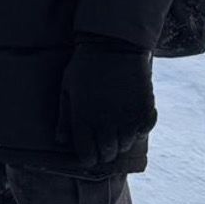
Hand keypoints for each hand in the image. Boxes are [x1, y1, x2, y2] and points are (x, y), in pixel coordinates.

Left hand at [56, 41, 156, 167]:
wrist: (114, 45)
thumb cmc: (84, 66)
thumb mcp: (67, 89)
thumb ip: (65, 117)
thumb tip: (59, 141)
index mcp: (84, 119)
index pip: (87, 155)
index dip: (87, 158)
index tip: (88, 154)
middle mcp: (106, 123)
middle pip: (108, 154)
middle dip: (104, 153)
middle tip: (103, 145)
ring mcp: (127, 117)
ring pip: (126, 144)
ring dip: (121, 142)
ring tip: (116, 131)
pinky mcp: (144, 109)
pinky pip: (144, 131)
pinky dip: (139, 130)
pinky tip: (132, 121)